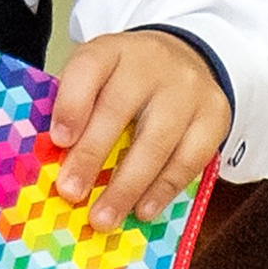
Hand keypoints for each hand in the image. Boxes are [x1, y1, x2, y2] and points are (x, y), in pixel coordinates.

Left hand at [48, 31, 228, 229]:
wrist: (187, 61)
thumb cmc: (129, 81)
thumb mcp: (100, 78)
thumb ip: (78, 110)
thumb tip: (52, 164)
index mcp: (112, 50)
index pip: (89, 67)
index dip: (72, 104)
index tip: (58, 140)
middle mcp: (151, 62)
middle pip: (118, 109)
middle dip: (91, 155)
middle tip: (71, 193)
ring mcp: (188, 88)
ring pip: (157, 140)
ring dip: (128, 185)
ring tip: (104, 218)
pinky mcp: (215, 115)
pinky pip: (190, 158)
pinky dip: (164, 189)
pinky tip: (143, 209)